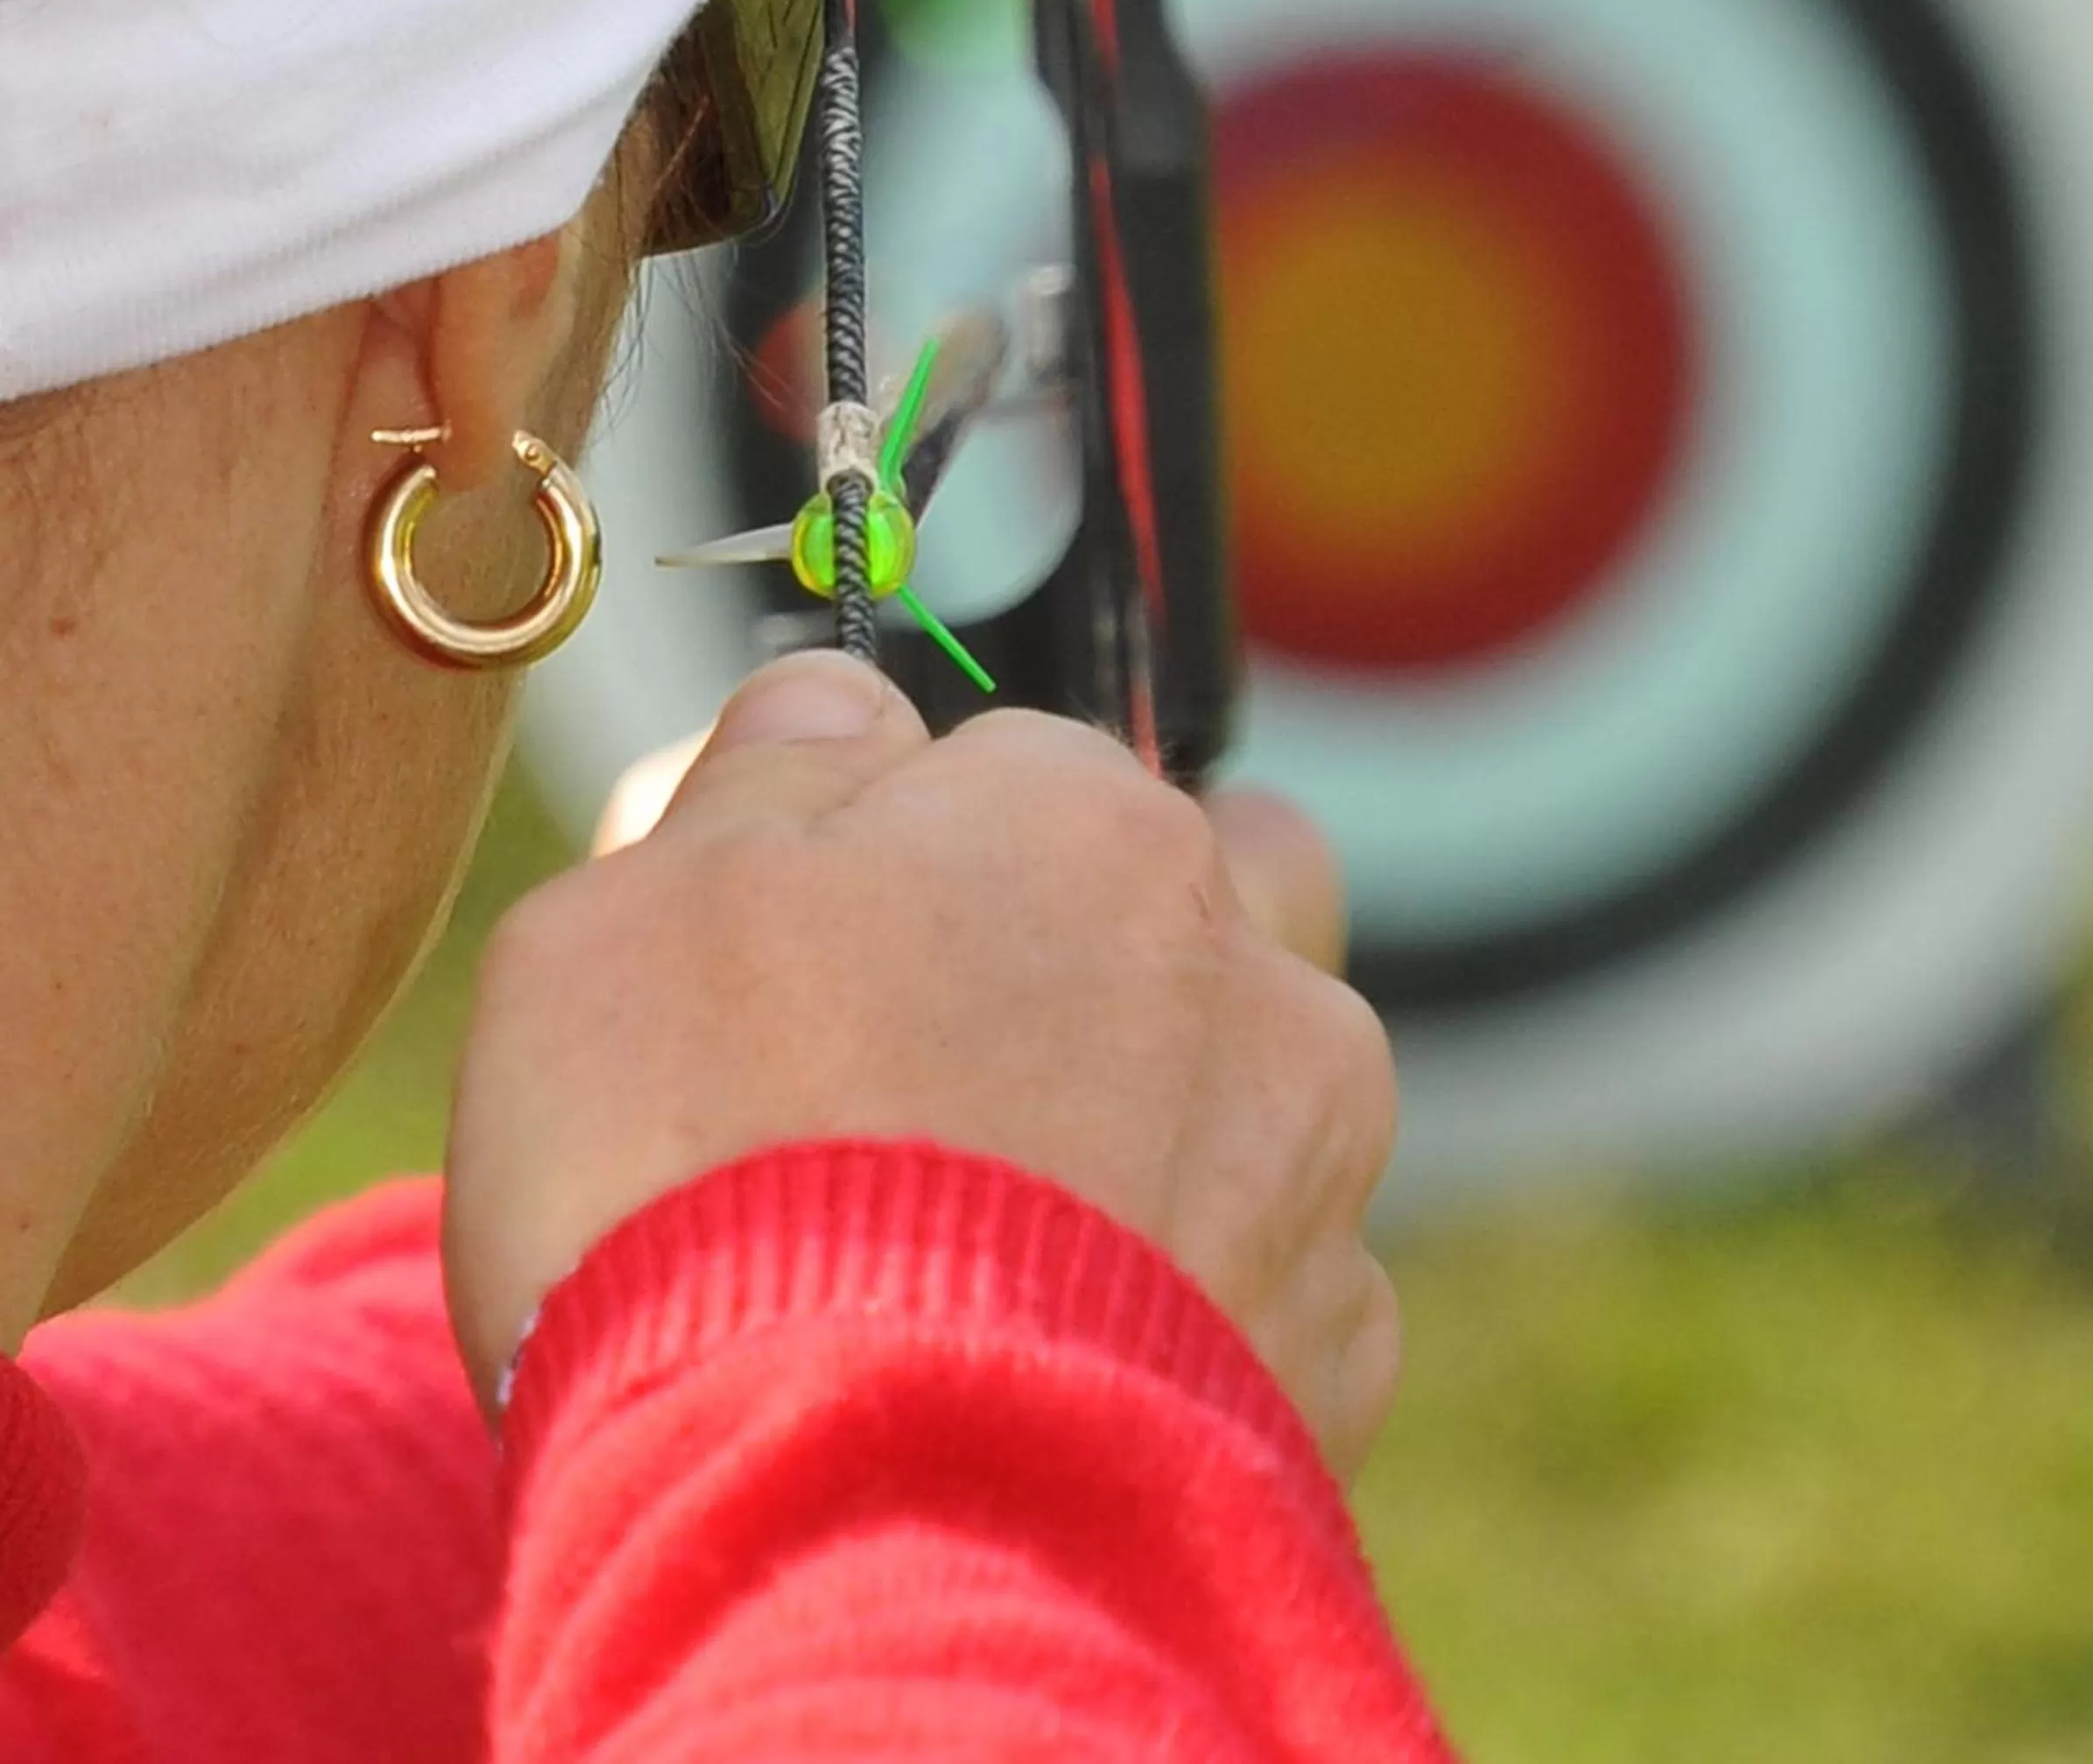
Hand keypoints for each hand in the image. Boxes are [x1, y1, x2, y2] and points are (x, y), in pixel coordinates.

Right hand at [444, 654, 1400, 1476]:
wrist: (839, 1518)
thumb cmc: (703, 1176)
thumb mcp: (625, 912)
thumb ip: (764, 774)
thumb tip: (837, 709)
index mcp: (1085, 821)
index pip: (1012, 771)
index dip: (903, 862)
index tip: (821, 963)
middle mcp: (1246, 964)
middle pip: (1188, 896)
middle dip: (1092, 952)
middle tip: (943, 1077)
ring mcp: (1315, 1166)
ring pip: (1252, 1088)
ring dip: (1158, 1128)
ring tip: (990, 1248)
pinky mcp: (1332, 1355)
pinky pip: (1272, 1284)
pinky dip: (1185, 1305)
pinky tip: (1052, 1366)